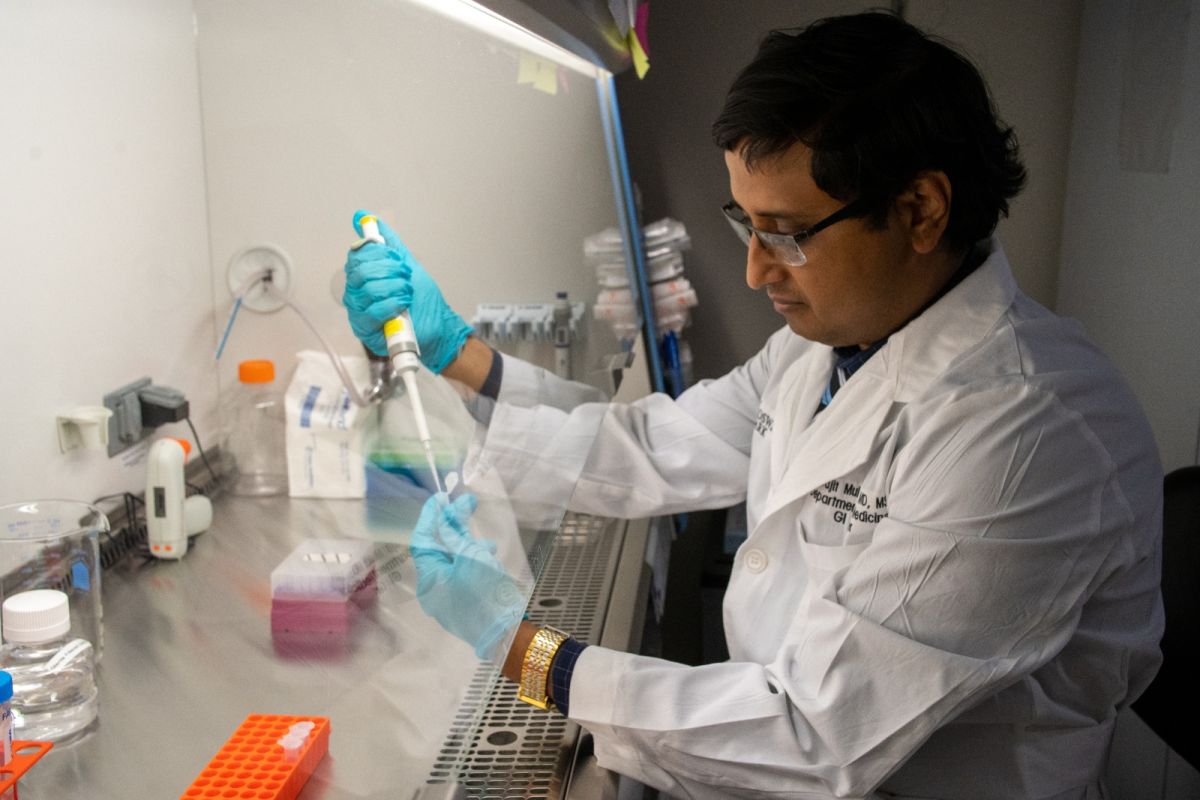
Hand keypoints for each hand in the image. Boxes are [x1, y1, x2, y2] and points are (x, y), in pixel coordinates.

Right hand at [343, 210, 472, 372]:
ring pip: (367, 289)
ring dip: (395, 289)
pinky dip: (392, 305)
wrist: (438, 327)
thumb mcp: (406, 262)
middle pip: (360, 271)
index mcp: (363, 275)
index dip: (379, 254)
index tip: (398, 261)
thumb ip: (386, 241)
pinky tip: (402, 307)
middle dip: (390, 271)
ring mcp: (358, 312)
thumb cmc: (422, 299)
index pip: (357, 255)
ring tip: (407, 294)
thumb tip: (363, 216)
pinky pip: (371, 311)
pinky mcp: (364, 330)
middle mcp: (356, 292)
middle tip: (405, 278)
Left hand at [409, 492, 524, 661]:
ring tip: (487, 543)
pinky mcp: (462, 607)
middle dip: (452, 528)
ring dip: (466, 546)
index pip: (422, 540)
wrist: (507, 634)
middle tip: (467, 505)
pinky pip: (461, 578)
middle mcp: (432, 590)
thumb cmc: (486, 593)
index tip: (442, 498)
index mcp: (429, 578)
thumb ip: (455, 532)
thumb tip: (445, 511)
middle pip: (437, 551)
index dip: (431, 516)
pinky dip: (472, 564)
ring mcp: (446, 602)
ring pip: (452, 564)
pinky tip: (489, 561)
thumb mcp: (471, 556)